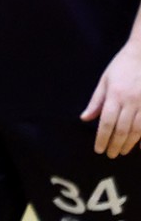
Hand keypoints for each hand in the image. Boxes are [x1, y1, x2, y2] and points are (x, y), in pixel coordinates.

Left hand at [83, 40, 140, 157]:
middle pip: (122, 129)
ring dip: (130, 143)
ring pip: (138, 129)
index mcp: (115, 95)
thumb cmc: (122, 66)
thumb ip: (96, 101)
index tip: (98, 149)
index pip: (106, 122)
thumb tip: (85, 119)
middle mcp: (131, 100)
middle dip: (115, 144)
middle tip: (110, 154)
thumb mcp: (105, 81)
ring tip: (122, 152)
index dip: (102, 138)